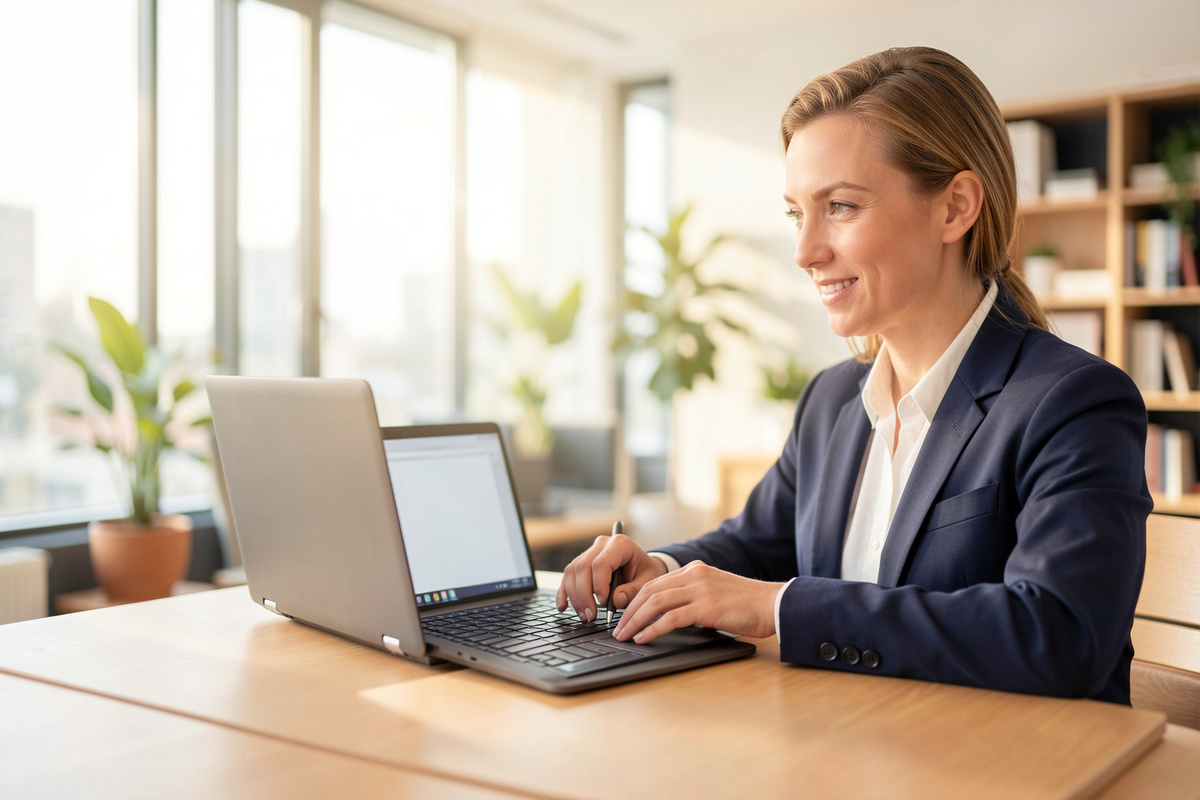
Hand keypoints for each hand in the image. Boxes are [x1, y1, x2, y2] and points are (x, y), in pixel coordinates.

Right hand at [556, 533, 667, 621]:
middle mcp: (602, 544)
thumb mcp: (648, 582)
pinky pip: (568, 575)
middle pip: (582, 567)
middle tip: (590, 616)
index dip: (599, 585)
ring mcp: (589, 552)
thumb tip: (615, 600)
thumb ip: (633, 591)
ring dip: (574, 596)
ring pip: (572, 572)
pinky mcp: (581, 562)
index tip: (605, 602)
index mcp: (620, 544)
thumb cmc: (646, 573)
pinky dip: (564, 592)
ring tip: (584, 616)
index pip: (601, 563)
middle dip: (584, 594)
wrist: (643, 567)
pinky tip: (563, 606)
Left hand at [612, 561, 782, 643]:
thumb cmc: (748, 605)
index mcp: (695, 570)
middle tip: (618, 628)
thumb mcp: (716, 594)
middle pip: (650, 591)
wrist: (773, 604)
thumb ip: (694, 599)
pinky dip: (652, 628)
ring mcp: (700, 589)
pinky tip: (643, 637)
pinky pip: (670, 617)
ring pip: (656, 602)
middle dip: (629, 610)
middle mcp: (694, 575)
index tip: (624, 615)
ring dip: (635, 620)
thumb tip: (672, 617)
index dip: (635, 600)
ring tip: (624, 635)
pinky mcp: (705, 606)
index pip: (656, 583)